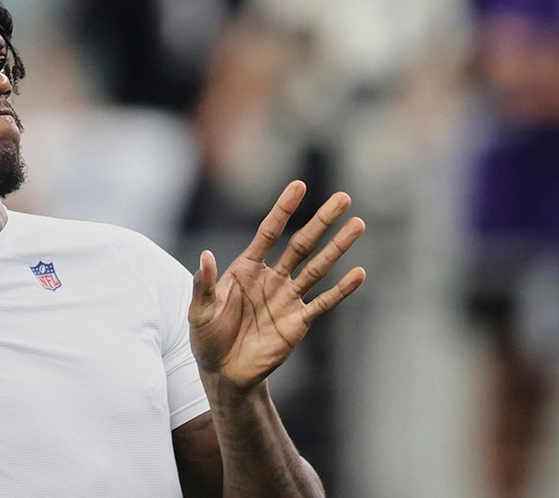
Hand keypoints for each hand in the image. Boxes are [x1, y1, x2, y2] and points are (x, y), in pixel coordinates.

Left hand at [188, 180, 365, 389]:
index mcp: (246, 268)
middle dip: (321, 221)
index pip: (269, 232)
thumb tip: (205, 255)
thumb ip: (203, 284)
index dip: (283, 209)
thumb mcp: (199, 310)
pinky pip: (322, 303)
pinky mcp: (298, 322)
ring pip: (317, 268)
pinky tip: (359, 274)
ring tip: (358, 224)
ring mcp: (287, 299)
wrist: (222, 373)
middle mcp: (271, 278)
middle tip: (343, 198)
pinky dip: (341, 290)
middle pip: (301, 244)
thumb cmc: (206, 337)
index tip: (299, 186)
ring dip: (338, 247)